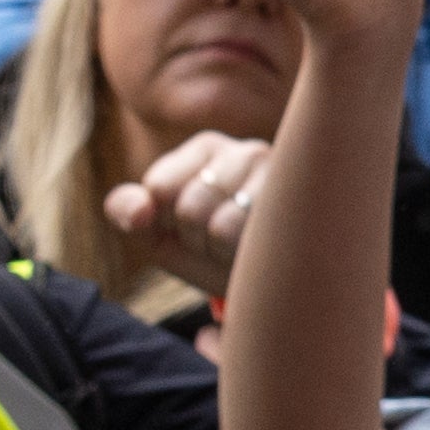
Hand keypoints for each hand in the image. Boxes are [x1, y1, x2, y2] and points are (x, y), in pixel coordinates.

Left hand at [99, 128, 273, 300]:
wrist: (274, 281)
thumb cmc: (211, 250)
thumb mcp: (160, 232)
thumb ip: (128, 211)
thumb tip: (142, 213)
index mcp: (208, 148)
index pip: (159, 187)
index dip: (166, 222)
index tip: (189, 227)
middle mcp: (247, 151)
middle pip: (189, 209)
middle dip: (196, 240)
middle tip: (220, 242)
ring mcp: (282, 177)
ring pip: (219, 228)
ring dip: (222, 253)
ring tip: (242, 248)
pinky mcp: (300, 206)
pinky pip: (247, 242)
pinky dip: (242, 260)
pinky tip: (262, 252)